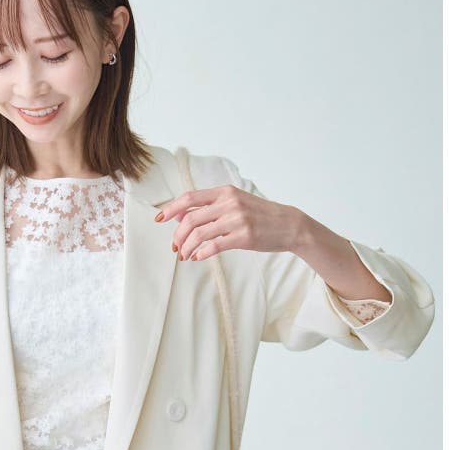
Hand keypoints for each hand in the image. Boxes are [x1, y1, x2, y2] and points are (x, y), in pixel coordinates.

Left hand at [155, 185, 302, 260]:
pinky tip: (198, 257)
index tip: (159, 219)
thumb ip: (210, 207)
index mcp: (225, 192)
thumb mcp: (235, 203)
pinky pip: (214, 246)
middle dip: (177, 235)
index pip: (190, 197)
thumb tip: (181, 216)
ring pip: (199, 234)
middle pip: (190, 219)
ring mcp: (237, 219)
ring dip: (186, 247)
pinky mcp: (243, 236)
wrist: (289, 224)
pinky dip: (201, 253)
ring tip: (184, 255)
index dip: (171, 208)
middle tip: (175, 247)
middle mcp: (229, 203)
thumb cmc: (260, 215)